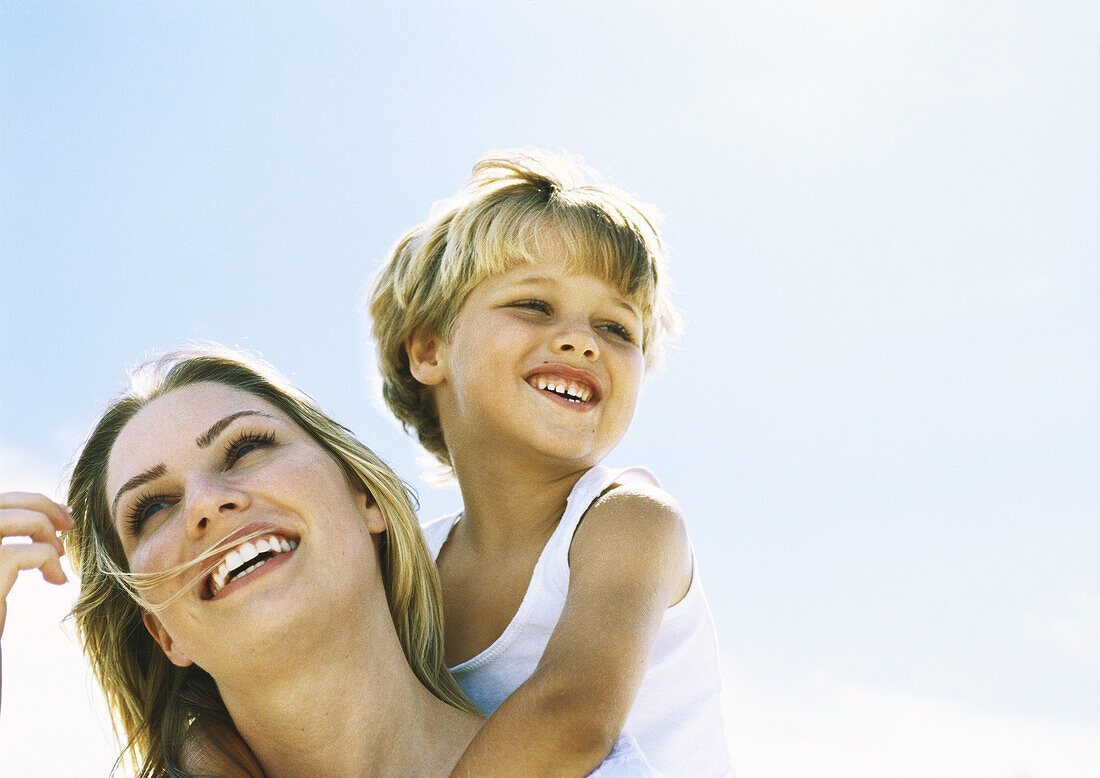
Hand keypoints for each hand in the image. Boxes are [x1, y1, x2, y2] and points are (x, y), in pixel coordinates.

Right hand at [0, 492, 72, 711]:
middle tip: (70, 525)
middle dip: (44, 507)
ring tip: (59, 556)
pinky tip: (57, 580)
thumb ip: (10, 536)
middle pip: (5, 502)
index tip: (61, 514)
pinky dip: (51, 562)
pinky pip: (32, 553)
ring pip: (21, 519)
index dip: (31, 500)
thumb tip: (57, 512)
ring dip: (48, 534)